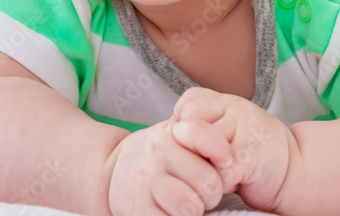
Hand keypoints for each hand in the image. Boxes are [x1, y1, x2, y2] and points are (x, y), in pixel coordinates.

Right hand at [106, 118, 229, 215]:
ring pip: (189, 207)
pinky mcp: (135, 209)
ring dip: (194, 212)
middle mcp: (155, 153)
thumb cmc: (156, 159)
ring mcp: (144, 182)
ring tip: (186, 207)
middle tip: (200, 194)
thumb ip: (201, 140)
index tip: (226, 162)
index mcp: (169, 133)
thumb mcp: (174, 138)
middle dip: (211, 194)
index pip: (202, 135)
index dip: (220, 150)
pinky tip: (170, 213)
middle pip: (207, 181)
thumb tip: (228, 161)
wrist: (111, 172)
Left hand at [170, 87, 298, 211]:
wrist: (297, 172)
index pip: (188, 102)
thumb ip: (201, 126)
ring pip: (201, 147)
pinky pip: (217, 172)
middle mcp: (234, 108)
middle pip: (189, 122)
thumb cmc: (254, 155)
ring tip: (219, 173)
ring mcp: (243, 127)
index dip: (184, 125)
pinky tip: (233, 184)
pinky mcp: (249, 155)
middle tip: (205, 162)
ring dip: (203, 168)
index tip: (193, 145)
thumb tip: (170, 135)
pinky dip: (218, 185)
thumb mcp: (226, 132)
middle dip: (189, 148)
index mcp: (225, 102)